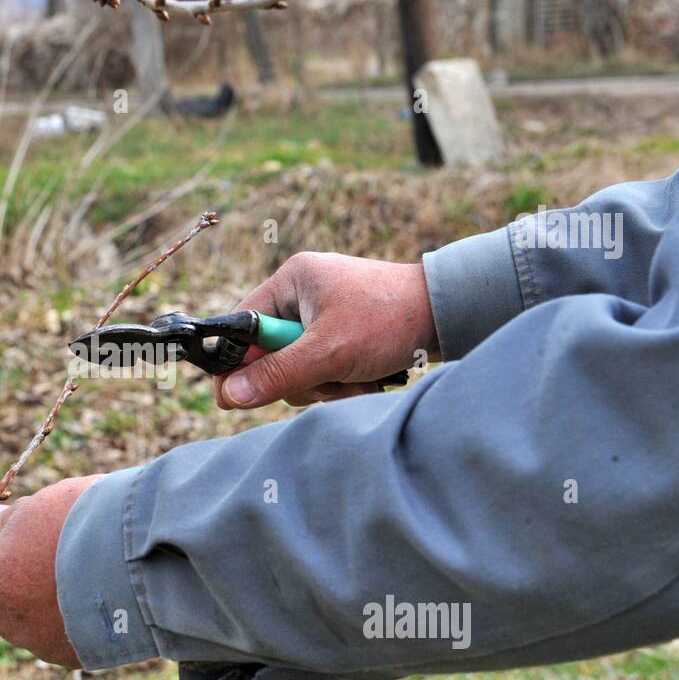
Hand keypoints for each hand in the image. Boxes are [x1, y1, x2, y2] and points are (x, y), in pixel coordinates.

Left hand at [0, 475, 101, 667]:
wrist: (136, 562)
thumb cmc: (78, 525)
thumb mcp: (38, 506)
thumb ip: (9, 519)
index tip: (25, 538)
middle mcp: (3, 619)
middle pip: (3, 596)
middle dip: (23, 579)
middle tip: (61, 554)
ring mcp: (37, 643)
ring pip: (33, 621)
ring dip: (51, 601)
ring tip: (88, 575)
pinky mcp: (70, 658)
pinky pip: (65, 636)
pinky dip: (76, 620)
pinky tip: (101, 598)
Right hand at [214, 252, 438, 409]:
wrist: (451, 314)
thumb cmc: (389, 320)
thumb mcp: (328, 352)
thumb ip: (277, 375)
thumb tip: (227, 396)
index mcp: (291, 282)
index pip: (241, 327)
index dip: (236, 364)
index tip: (232, 397)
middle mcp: (302, 297)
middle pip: (269, 355)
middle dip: (298, 378)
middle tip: (326, 380)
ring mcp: (323, 318)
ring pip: (297, 370)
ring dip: (324, 385)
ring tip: (355, 380)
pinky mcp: (342, 337)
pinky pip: (322, 371)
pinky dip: (340, 384)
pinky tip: (365, 381)